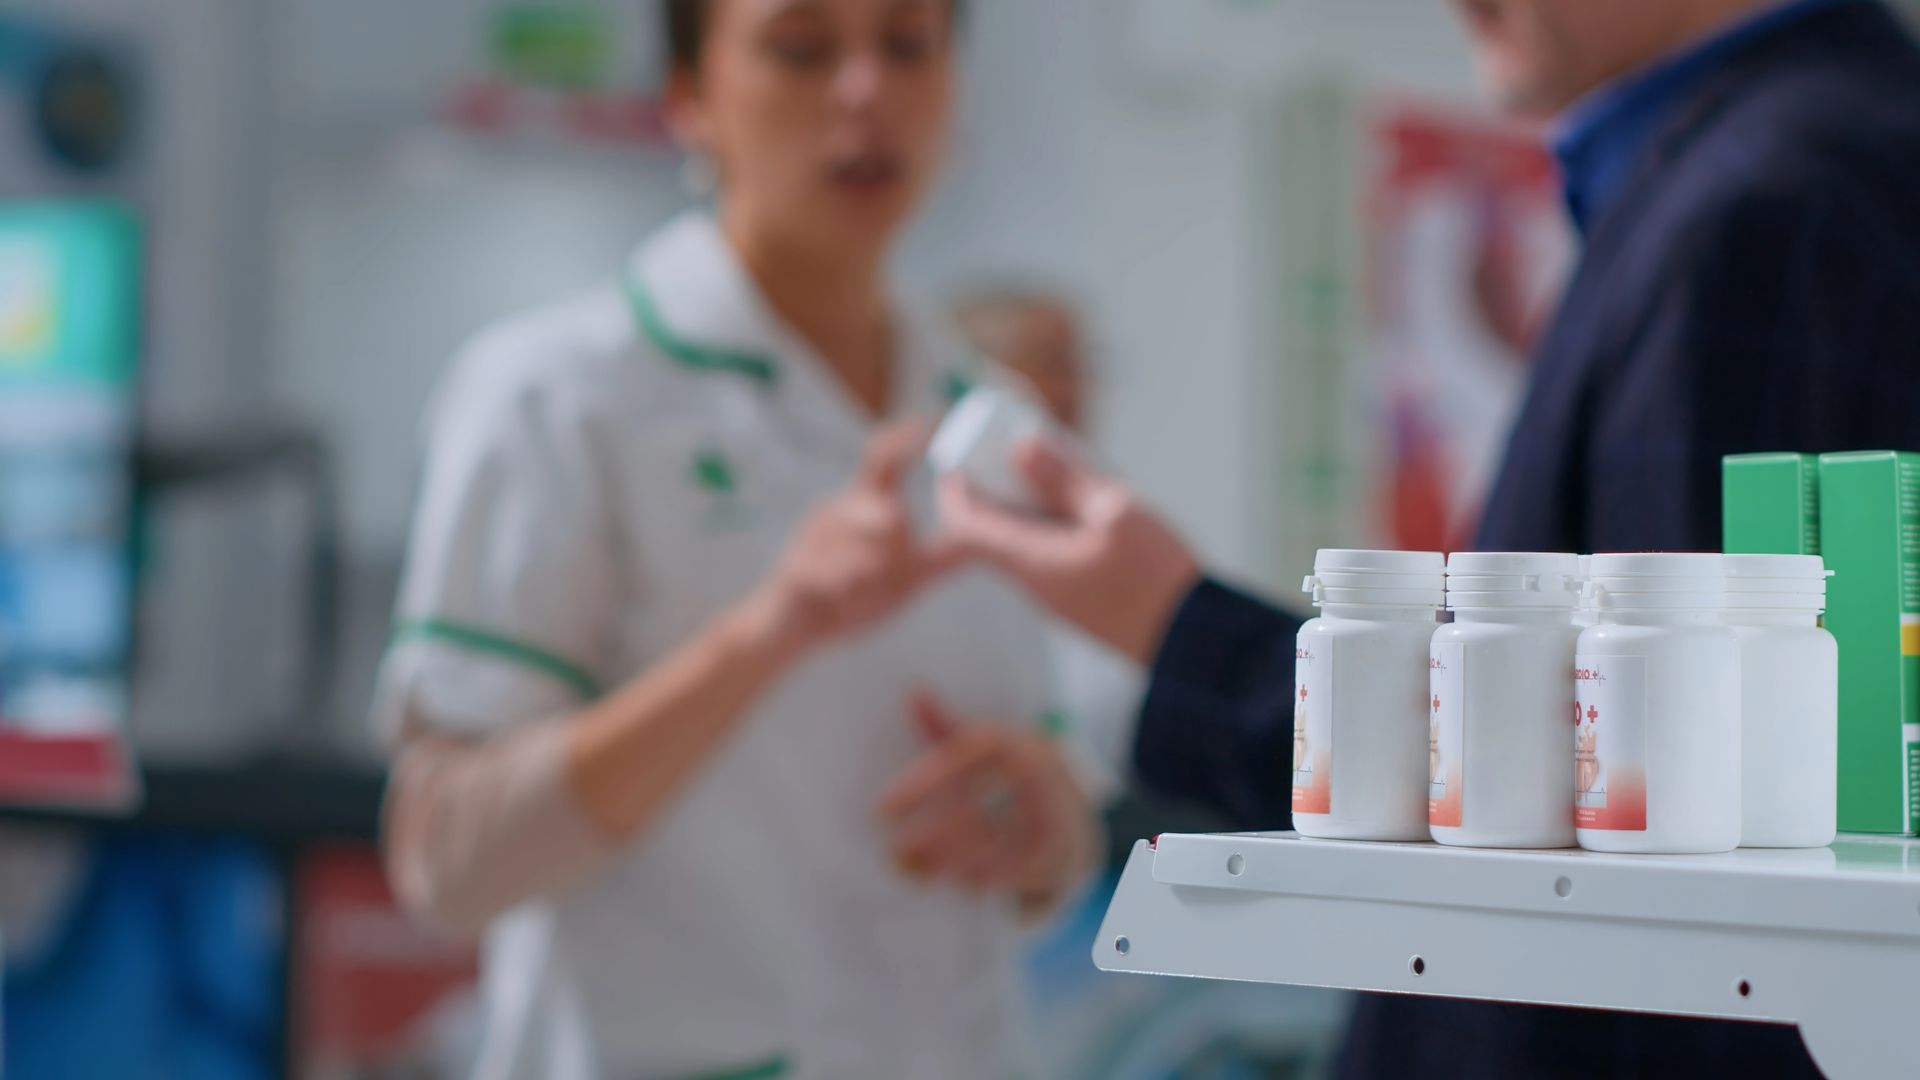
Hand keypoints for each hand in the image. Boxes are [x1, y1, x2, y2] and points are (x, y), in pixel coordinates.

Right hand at [733, 423, 962, 662]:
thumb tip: (978, 540)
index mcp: (862, 507)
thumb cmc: (847, 595)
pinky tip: (837, 601)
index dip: (901, 440)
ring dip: (873, 583)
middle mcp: (836, 510)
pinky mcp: (796, 565)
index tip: (924, 420)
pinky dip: (850, 598)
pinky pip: (841, 578)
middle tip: (884, 576)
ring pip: (868, 552)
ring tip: (856, 594)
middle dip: (899, 553)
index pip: (883, 462)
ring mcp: (812, 535)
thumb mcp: (901, 581)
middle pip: (890, 515)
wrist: (788, 629)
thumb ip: (935, 560)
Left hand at [877, 692, 1098, 920]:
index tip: (880, 810)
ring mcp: (1051, 807)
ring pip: (999, 840)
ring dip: (958, 860)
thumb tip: (912, 692)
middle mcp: (1033, 768)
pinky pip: (1024, 866)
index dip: (917, 785)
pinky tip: (963, 885)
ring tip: (922, 871)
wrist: (1068, 802)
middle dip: (933, 834)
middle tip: (895, 851)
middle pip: (978, 805)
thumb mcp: (979, 743)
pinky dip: (992, 877)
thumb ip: (942, 726)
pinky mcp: (1060, 843)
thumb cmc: (1005, 771)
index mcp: (1005, 739)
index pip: (957, 758)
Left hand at [936, 438, 1200, 663]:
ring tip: (1054, 470)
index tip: (963, 460)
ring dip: (1027, 506)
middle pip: (991, 533)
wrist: (1192, 643)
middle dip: (994, 490)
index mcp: (1031, 562)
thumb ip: (1066, 481)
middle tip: (1011, 453)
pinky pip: (1050, 555)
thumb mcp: (1113, 514)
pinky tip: (1084, 505)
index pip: (966, 528)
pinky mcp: (1081, 600)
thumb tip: (1021, 447)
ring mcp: (1058, 595)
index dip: (956, 492)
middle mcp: (1035, 583)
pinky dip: (1053, 525)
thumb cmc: (1154, 579)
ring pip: (1023, 544)